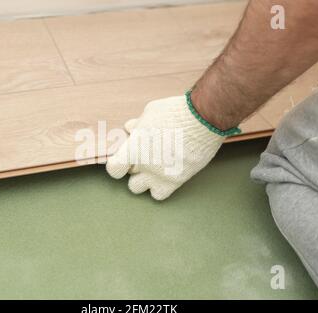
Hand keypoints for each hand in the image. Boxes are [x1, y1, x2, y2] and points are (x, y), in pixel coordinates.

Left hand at [106, 95, 228, 199]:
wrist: (203, 119)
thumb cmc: (176, 112)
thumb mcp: (150, 112)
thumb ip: (137, 124)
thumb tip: (129, 128)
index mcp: (134, 148)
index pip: (114, 169)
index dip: (117, 165)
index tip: (123, 160)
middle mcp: (145, 166)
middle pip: (129, 177)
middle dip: (134, 169)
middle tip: (143, 158)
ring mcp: (161, 175)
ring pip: (140, 189)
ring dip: (143, 180)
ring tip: (153, 168)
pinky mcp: (177, 180)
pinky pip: (159, 195)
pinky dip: (159, 188)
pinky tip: (166, 174)